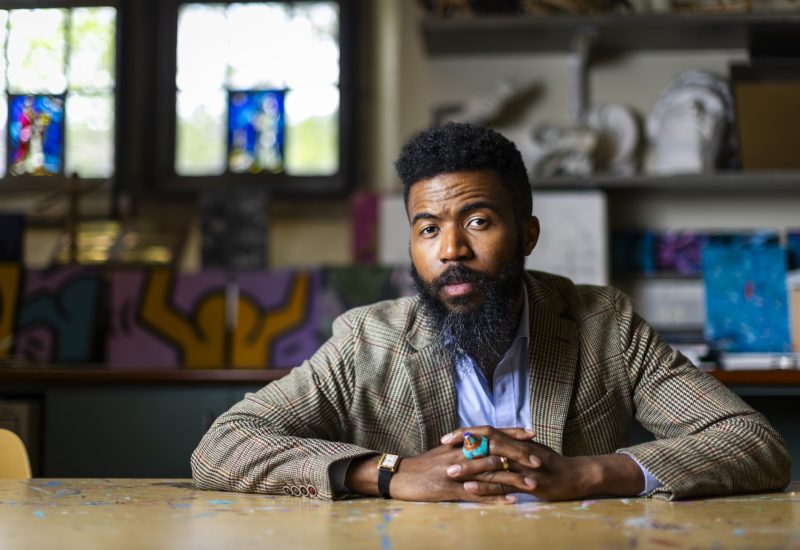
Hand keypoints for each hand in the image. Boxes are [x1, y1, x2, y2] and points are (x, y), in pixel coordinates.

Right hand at [344, 445, 517, 503]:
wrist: (398, 476)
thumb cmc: (422, 465)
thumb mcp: (443, 451)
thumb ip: (463, 446)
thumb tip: (481, 442)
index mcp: (460, 443)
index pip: (490, 434)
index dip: (511, 433)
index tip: (531, 433)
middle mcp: (459, 453)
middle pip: (494, 451)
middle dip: (518, 455)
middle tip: (539, 459)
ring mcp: (455, 471)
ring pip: (489, 472)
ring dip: (512, 478)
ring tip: (533, 483)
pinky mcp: (450, 489)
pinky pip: (477, 493)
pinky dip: (495, 497)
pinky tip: (511, 501)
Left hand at [441, 426, 643, 500]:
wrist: (578, 476)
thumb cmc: (551, 465)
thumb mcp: (528, 451)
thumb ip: (509, 446)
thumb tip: (488, 443)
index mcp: (515, 440)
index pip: (486, 431)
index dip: (465, 433)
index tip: (446, 437)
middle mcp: (518, 449)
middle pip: (486, 442)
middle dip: (463, 445)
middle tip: (442, 449)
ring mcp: (523, 465)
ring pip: (493, 463)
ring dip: (470, 467)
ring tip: (450, 472)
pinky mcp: (530, 482)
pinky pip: (505, 483)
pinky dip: (487, 486)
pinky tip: (471, 489)